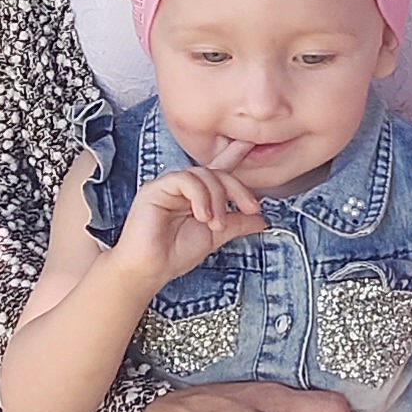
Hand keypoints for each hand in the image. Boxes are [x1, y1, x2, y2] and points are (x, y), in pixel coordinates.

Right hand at [105, 162, 263, 289]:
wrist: (149, 269)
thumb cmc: (174, 254)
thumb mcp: (215, 236)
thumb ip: (237, 223)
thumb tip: (262, 220)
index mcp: (197, 196)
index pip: (218, 170)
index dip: (234, 155)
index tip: (250, 142)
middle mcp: (183, 187)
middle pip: (216, 172)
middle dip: (236, 189)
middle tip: (249, 208)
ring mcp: (169, 186)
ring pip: (202, 174)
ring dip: (217, 198)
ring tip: (216, 223)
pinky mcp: (156, 188)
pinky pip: (184, 179)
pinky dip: (199, 196)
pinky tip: (201, 215)